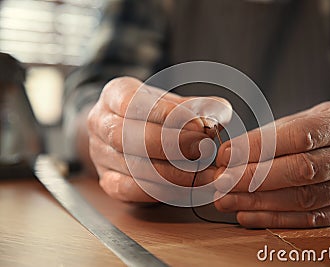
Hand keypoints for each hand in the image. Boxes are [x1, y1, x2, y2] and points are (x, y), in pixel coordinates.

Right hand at [87, 77, 231, 201]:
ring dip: (173, 172)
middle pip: (128, 136)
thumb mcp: (178, 103)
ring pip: (132, 166)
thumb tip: (221, 115)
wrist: (131, 131)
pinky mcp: (107, 180)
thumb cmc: (158, 115)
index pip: (133, 103)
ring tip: (205, 173)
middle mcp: (100, 122)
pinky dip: (160, 190)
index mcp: (115, 93)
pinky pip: (129, 189)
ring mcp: (99, 153)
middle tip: (204, 150)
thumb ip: (202, 106)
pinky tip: (186, 187)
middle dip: (171, 145)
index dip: (167, 115)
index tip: (200, 126)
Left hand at [214, 101, 329, 227]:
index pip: (301, 136)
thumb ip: (271, 136)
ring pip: (304, 198)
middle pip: (304, 170)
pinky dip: (274, 218)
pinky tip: (248, 214)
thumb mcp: (304, 119)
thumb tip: (230, 157)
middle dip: (255, 177)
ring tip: (228, 199)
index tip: (227, 154)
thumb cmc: (326, 129)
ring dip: (259, 201)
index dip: (260, 147)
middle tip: (224, 180)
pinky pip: (309, 219)